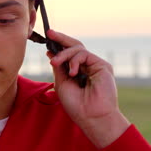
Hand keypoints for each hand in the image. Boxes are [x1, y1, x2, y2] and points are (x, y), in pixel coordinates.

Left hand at [46, 30, 129, 147]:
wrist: (91, 116)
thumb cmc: (76, 104)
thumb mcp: (62, 83)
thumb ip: (59, 67)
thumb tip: (51, 53)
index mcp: (78, 71)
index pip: (68, 54)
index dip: (58, 46)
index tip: (47, 40)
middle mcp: (87, 67)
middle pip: (74, 46)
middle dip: (61, 38)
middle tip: (50, 33)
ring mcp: (95, 65)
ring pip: (77, 49)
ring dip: (63, 54)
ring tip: (55, 62)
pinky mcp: (102, 66)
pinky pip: (85, 54)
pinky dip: (75, 60)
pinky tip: (72, 72)